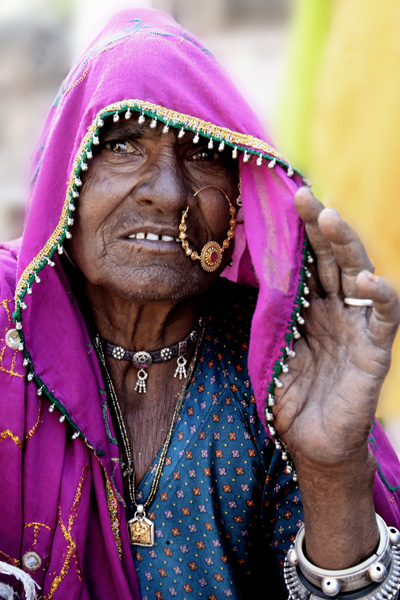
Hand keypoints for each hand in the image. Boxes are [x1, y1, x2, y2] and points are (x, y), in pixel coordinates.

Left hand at [273, 187, 399, 470]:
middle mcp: (335, 308)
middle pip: (330, 258)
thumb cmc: (289, 395)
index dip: (297, 233)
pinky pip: (383, 317)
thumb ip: (267, 314)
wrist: (312, 443)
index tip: (280, 203)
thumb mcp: (270, 349)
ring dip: (346, 246)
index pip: (306, 261)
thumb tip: (236, 275)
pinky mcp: (375, 349)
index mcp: (309, 306)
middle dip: (318, 226)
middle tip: (303, 196)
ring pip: (357, 274)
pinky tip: (368, 280)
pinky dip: (380, 297)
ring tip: (330, 218)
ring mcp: (357, 325)